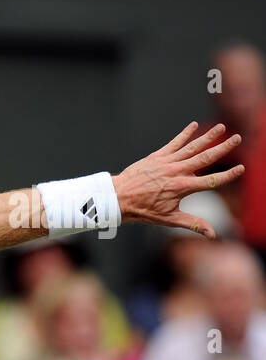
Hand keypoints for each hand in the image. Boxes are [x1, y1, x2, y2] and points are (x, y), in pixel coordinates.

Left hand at [112, 122, 244, 236]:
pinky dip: (184, 134)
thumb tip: (212, 234)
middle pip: (205, 158)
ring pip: (192, 147)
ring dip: (208, 136)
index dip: (227, 175)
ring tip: (221, 127)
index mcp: (182, 188)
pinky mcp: (157, 156)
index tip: (241, 168)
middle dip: (223, 148)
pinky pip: (174, 143)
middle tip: (237, 138)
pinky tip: (194, 125)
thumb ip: (193, 224)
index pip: (211, 180)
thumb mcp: (169, 219)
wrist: (118, 198)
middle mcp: (177, 172)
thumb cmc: (143, 210)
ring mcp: (167, 162)